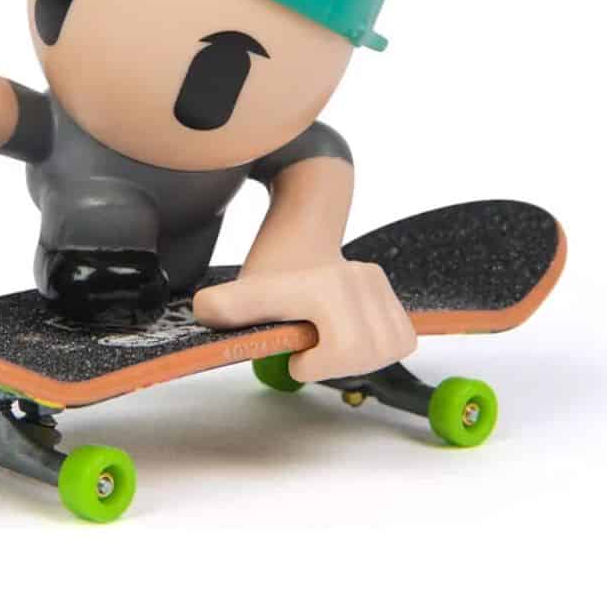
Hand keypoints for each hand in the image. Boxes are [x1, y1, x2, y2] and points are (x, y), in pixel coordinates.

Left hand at [193, 260, 416, 381]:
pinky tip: (349, 335)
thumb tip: (205, 311)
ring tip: (328, 340)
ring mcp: (377, 284)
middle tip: (309, 349)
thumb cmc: (272, 273)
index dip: (314, 367)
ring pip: (386, 351)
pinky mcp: (393, 294)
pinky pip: (401, 341)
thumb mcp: (244, 292)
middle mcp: (357, 279)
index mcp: (323, 285)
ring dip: (356, 358)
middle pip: (366, 356)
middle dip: (334, 364)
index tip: (294, 358)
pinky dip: (377, 347)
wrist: (300, 239)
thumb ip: (228, 306)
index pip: (343, 352)